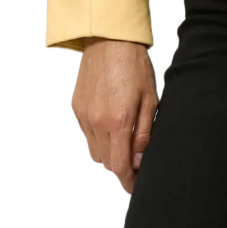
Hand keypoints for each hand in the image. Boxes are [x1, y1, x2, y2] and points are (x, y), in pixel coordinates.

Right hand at [70, 39, 158, 195]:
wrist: (109, 39)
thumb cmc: (135, 65)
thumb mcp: (150, 98)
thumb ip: (144, 133)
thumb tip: (138, 161)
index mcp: (118, 121)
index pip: (119, 166)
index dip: (127, 182)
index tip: (135, 188)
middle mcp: (96, 122)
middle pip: (105, 163)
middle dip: (120, 167)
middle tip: (134, 160)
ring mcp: (83, 116)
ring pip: (93, 152)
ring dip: (108, 154)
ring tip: (123, 141)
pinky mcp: (75, 107)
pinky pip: (85, 135)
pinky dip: (97, 138)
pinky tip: (109, 124)